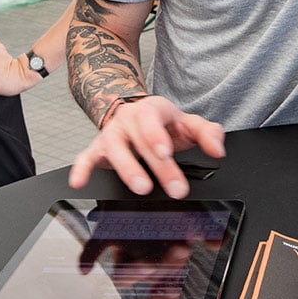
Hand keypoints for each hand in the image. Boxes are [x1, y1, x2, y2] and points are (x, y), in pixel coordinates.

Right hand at [68, 96, 225, 199]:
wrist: (134, 116)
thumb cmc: (163, 124)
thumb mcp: (187, 124)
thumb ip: (207, 133)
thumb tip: (218, 150)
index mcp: (152, 110)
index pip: (152, 118)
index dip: (157, 134)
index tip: (167, 152)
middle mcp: (128, 120)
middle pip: (139, 140)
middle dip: (157, 166)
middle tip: (174, 188)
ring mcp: (111, 135)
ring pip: (114, 149)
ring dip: (127, 169)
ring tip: (141, 188)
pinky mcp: (96, 150)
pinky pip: (85, 158)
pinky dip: (81, 170)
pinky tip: (79, 182)